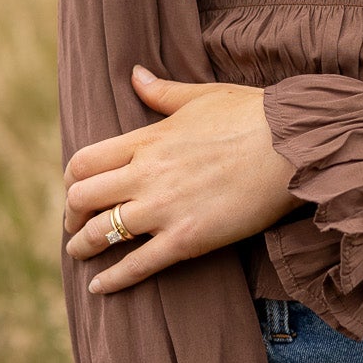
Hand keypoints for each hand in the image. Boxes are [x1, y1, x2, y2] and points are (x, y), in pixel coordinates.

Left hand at [62, 67, 298, 292]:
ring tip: (79, 254)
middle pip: (83, 198)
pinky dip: (113, 280)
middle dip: (70, 215)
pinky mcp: (187, 238)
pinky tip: (99, 288)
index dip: (71, 179)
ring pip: (101, 233)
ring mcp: (164, 208)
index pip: (85, 161)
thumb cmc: (252, 116)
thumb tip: (135, 74)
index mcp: (147, 139)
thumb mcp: (201, 96)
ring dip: (82, 247)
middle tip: (73, 225)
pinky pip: (137, 265)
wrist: (292, 146)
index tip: (74, 189)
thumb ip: (161, 92)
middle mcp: (146, 173)